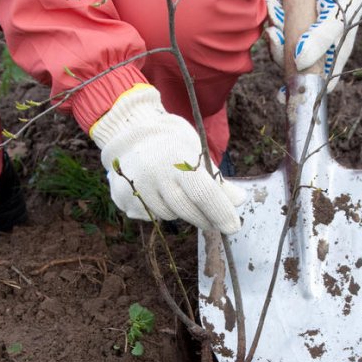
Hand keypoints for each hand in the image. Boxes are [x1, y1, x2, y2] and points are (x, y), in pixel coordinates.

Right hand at [91, 85, 245, 234]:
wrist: (128, 134)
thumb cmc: (170, 143)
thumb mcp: (196, 152)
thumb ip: (216, 179)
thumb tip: (238, 200)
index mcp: (177, 157)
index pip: (203, 193)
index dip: (221, 212)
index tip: (233, 227)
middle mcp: (154, 173)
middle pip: (188, 209)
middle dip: (206, 218)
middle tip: (214, 221)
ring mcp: (136, 187)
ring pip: (169, 215)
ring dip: (180, 211)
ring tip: (175, 191)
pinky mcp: (122, 199)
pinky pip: (150, 216)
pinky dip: (159, 209)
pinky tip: (155, 192)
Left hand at [264, 0, 361, 91]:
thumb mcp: (335, 14)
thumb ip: (320, 39)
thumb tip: (299, 63)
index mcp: (335, 54)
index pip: (318, 83)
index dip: (301, 91)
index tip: (282, 94)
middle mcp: (321, 49)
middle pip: (295, 65)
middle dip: (281, 50)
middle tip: (272, 33)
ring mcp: (309, 36)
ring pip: (286, 45)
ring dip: (276, 30)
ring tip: (272, 7)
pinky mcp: (299, 22)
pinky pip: (283, 28)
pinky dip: (276, 17)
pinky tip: (273, 4)